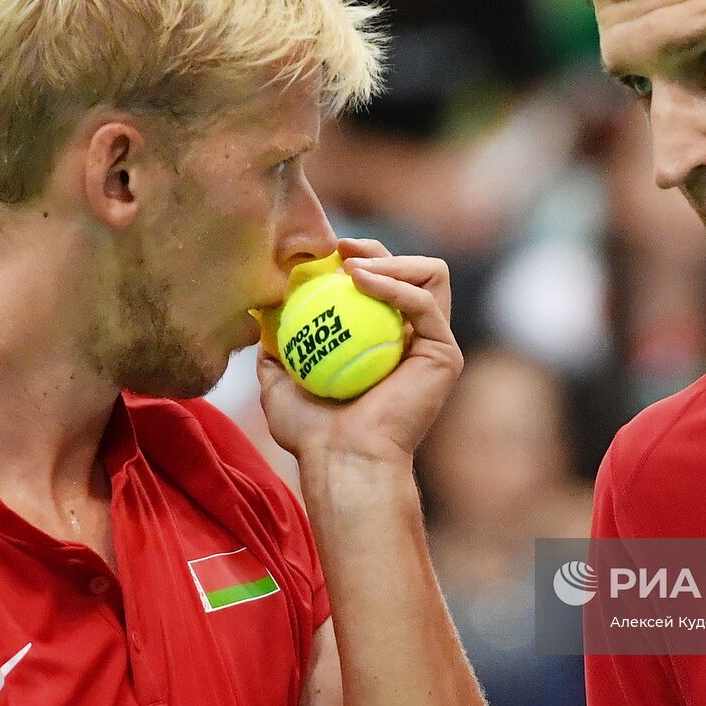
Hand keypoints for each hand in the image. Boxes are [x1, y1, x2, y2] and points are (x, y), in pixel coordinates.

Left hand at [256, 238, 463, 478]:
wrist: (342, 460)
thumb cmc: (312, 433)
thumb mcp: (279, 382)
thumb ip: (275, 350)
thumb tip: (260, 316)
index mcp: (385, 341)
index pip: (381, 283)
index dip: (359, 257)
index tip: (323, 252)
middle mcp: (415, 339)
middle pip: (410, 270)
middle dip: (377, 248)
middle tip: (339, 246)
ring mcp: (434, 344)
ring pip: (432, 274)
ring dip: (393, 259)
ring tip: (352, 264)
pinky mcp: (445, 353)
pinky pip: (426, 302)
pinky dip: (395, 283)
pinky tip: (360, 278)